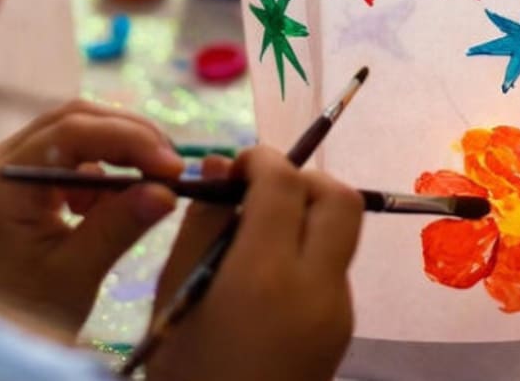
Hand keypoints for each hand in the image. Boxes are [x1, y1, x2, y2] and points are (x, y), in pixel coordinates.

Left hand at [0, 100, 183, 337]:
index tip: (173, 167)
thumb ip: (120, 225)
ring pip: (75, 133)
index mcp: (3, 182)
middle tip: (172, 165)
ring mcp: (11, 172)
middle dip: (130, 135)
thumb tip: (168, 191)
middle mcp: (1, 164)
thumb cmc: (23, 311)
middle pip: (73, 120)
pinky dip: (105, 170)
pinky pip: (72, 158)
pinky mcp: (26, 186)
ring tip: (153, 181)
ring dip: (120, 149)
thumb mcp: (76, 272)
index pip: (72, 133)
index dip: (129, 140)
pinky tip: (119, 201)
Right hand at [148, 148, 362, 380]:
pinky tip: (269, 274)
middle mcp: (317, 286)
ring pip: (343, 232)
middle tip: (261, 191)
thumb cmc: (183, 374)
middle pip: (341, 198)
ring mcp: (339, 308)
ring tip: (259, 233)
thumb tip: (219, 168)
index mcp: (264, 277)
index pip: (285, 184)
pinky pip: (336, 266)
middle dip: (304, 180)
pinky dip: (310, 250)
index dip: (263, 159)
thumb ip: (201, 227)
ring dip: (309, 214)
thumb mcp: (173, 297)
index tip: (238, 164)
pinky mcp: (345, 326)